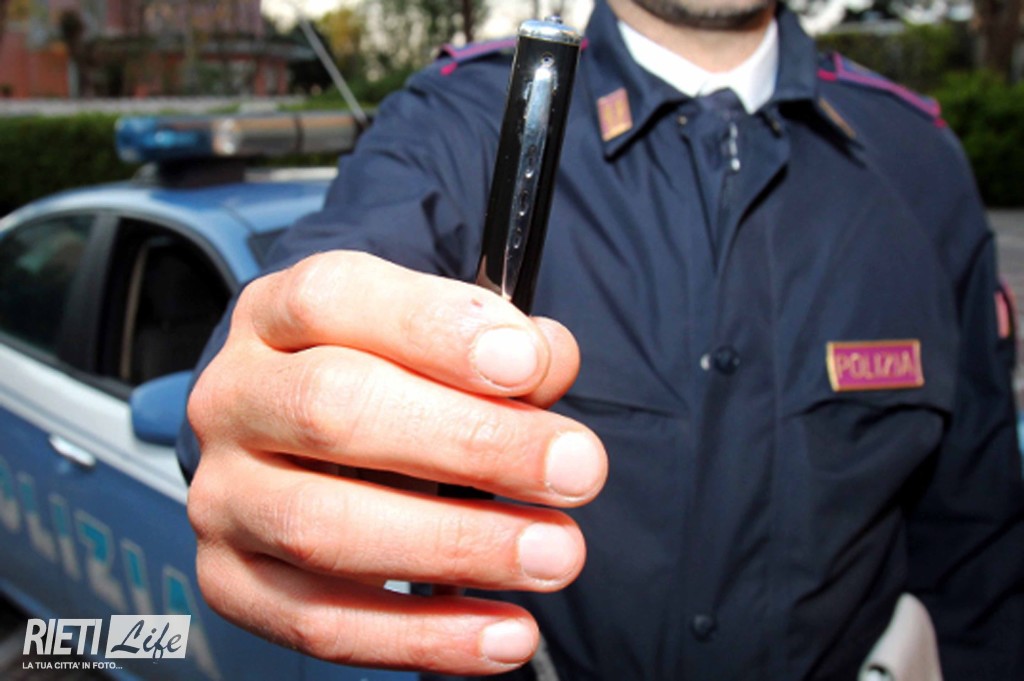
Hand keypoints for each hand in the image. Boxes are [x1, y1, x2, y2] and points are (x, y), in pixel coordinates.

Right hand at [186, 251, 606, 674]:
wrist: (302, 450)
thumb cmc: (389, 385)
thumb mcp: (436, 345)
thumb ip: (501, 347)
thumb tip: (547, 362)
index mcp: (277, 316)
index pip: (332, 298)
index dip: (432, 327)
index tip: (529, 365)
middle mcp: (235, 397)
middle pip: (333, 408)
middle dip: (470, 442)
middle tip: (576, 469)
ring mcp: (223, 494)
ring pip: (322, 527)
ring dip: (457, 546)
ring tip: (555, 554)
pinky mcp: (231, 580)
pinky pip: (319, 623)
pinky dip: (423, 636)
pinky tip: (507, 633)